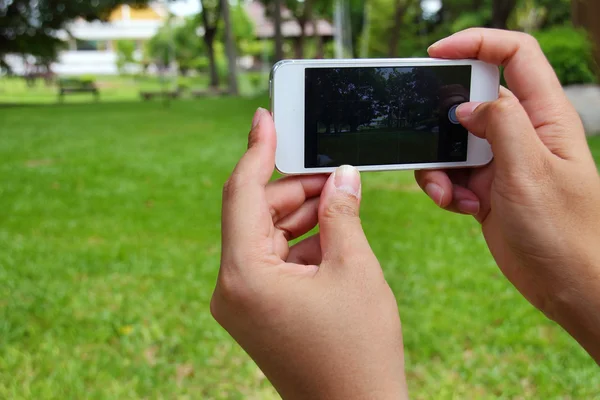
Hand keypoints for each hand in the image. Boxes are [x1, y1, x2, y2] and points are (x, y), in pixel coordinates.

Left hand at [212, 109, 407, 398]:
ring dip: (301, 214)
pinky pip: (273, 260)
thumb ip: (342, 211)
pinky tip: (333, 232)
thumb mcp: (354, 269)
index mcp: (244, 275)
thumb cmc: (358, 350)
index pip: (243, 194)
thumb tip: (342, 175)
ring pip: (266, 235)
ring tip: (340, 198)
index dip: (257, 151)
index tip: (265, 118)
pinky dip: (300, 241)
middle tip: (334, 170)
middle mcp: (231, 288)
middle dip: (295, 188)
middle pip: (256, 213)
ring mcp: (241, 302)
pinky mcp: (257, 310)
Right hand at [416, 28, 599, 360]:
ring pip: (453, 141)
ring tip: (451, 194)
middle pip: (472, 99)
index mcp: (545, 116)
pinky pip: (451, 173)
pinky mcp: (486, 186)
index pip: (515, 55)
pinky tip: (462, 208)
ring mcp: (502, 160)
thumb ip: (499, 125)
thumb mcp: (530, 170)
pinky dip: (446, 188)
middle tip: (430, 140)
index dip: (477, 43)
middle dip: (444, 120)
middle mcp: (522, 132)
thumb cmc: (563, 231)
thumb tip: (465, 108)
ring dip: (440, 165)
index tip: (437, 54)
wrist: (565, 283)